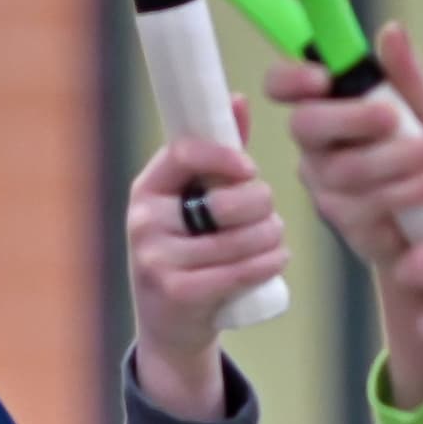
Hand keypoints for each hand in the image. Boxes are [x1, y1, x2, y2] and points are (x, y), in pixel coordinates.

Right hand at [124, 109, 283, 422]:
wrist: (169, 323)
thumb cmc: (188, 248)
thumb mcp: (191, 200)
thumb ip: (216, 154)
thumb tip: (239, 100)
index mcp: (147, 189)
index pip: (184, 153)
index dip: (225, 156)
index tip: (249, 169)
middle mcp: (144, 222)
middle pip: (226, 200)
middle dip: (262, 205)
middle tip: (267, 214)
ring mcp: (158, 260)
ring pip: (242, 238)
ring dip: (272, 237)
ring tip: (274, 239)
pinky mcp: (179, 293)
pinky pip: (240, 270)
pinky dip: (269, 262)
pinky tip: (277, 258)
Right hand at [269, 24, 422, 397]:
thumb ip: (410, 74)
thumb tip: (390, 31)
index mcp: (331, 105)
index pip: (284, 86)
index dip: (291, 78)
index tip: (324, 77)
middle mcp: (318, 145)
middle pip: (306, 126)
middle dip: (350, 119)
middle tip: (392, 117)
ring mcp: (326, 185)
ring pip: (344, 168)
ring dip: (396, 158)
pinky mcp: (344, 221)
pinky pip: (365, 204)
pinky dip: (407, 191)